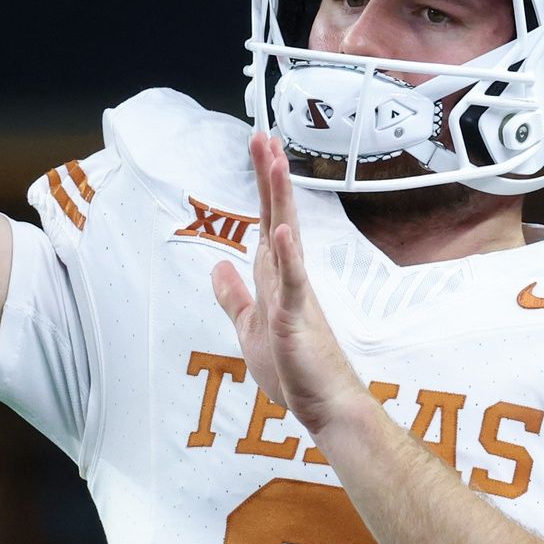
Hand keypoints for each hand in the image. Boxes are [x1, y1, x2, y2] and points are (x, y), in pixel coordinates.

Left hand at [212, 133, 367, 436]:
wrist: (325, 407)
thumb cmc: (295, 370)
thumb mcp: (250, 329)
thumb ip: (234, 297)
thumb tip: (218, 268)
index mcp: (276, 279)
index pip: (266, 222)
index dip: (262, 187)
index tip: (260, 150)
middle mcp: (289, 278)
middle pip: (277, 217)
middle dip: (269, 177)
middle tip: (263, 135)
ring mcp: (297, 295)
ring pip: (287, 238)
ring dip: (280, 200)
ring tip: (276, 162)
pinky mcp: (299, 319)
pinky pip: (293, 283)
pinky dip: (288, 256)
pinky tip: (283, 230)